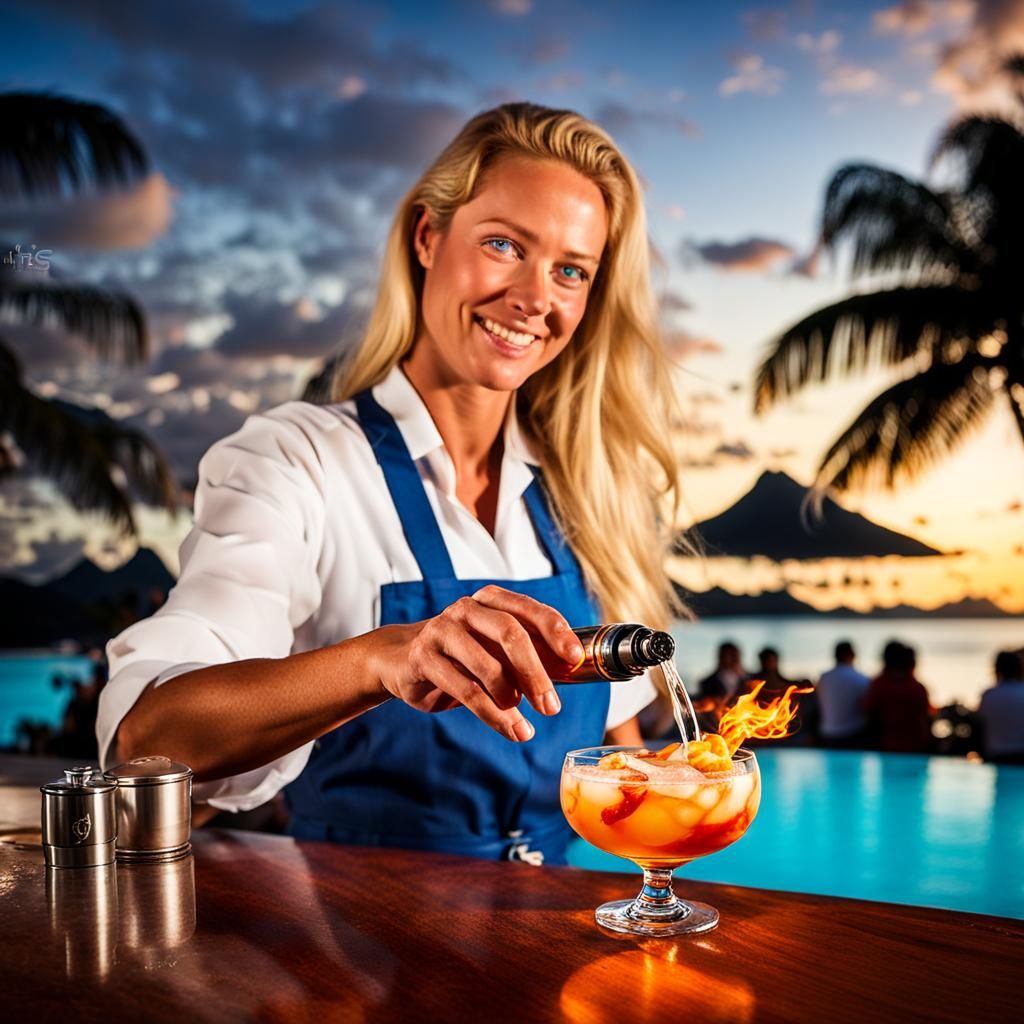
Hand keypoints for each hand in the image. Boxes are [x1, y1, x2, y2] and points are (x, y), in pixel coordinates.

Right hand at [370, 585, 584, 741]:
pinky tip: (512, 730)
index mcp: (490, 600)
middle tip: (552, 706)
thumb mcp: (494, 648)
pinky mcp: (424, 658)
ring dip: (512, 700)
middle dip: (536, 673)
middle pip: (510, 634)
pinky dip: (493, 715)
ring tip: (527, 724)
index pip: (530, 609)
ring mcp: (442, 631)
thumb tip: (572, 669)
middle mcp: (466, 609)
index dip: (556, 633)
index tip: (575, 659)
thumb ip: (528, 653)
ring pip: (487, 665)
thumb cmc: (460, 654)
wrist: (400, 659)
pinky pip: (465, 690)